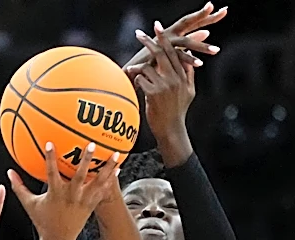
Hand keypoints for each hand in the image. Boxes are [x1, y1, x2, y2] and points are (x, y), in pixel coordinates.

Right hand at [8, 143, 119, 239]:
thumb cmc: (43, 221)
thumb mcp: (29, 204)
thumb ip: (19, 187)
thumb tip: (9, 171)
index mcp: (55, 195)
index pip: (51, 174)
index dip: (50, 159)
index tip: (50, 143)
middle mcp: (70, 197)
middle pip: (79, 176)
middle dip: (85, 160)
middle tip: (91, 144)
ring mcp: (82, 201)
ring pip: (97, 182)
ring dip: (106, 168)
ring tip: (116, 154)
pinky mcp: (90, 206)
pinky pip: (102, 191)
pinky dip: (111, 180)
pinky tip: (118, 168)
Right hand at [123, 2, 226, 77]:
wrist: (129, 74)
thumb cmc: (149, 63)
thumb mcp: (173, 50)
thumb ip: (190, 40)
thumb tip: (206, 32)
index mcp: (173, 33)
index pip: (192, 22)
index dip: (205, 16)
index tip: (223, 10)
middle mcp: (169, 35)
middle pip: (190, 23)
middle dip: (205, 17)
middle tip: (223, 11)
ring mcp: (163, 45)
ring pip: (186, 43)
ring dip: (202, 47)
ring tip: (216, 50)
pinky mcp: (158, 56)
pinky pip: (176, 58)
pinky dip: (188, 61)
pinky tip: (199, 64)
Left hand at [132, 24, 195, 164]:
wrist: (170, 130)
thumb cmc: (176, 111)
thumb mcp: (189, 92)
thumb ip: (189, 73)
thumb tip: (190, 56)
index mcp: (183, 76)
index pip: (175, 52)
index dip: (165, 39)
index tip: (158, 28)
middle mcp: (175, 79)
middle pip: (162, 54)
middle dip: (150, 42)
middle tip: (139, 33)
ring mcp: (165, 86)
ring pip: (149, 67)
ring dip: (138, 68)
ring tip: (130, 70)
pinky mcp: (154, 94)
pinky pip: (141, 79)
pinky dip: (136, 80)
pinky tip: (134, 85)